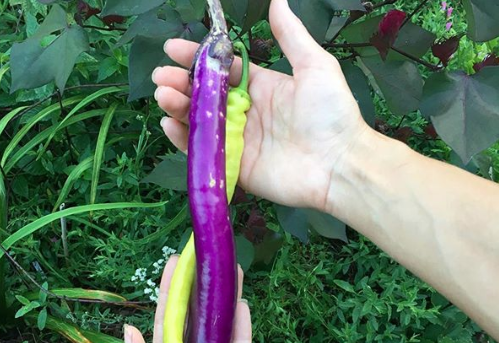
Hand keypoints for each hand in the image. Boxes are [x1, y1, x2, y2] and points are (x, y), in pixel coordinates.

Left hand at [114, 257, 252, 342]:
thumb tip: (129, 330)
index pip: (166, 323)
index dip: (169, 293)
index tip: (174, 263)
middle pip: (197, 322)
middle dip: (201, 289)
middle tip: (206, 257)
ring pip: (221, 334)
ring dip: (225, 303)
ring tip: (230, 273)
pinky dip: (241, 334)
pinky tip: (242, 308)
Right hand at [153, 0, 369, 211]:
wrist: (338, 165)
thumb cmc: (331, 114)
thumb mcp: (314, 66)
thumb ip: (291, 36)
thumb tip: (277, 0)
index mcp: (261, 87)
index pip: (221, 70)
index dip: (198, 59)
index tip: (174, 49)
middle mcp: (246, 113)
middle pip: (205, 96)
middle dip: (181, 83)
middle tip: (162, 75)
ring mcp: (239, 141)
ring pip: (200, 122)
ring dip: (178, 108)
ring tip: (163, 95)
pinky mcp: (235, 167)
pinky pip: (204, 152)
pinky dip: (184, 141)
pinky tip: (169, 125)